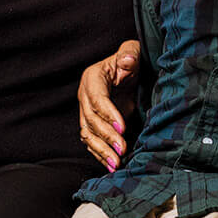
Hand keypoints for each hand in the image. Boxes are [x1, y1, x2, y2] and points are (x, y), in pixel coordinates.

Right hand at [78, 39, 140, 171]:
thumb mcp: (132, 52)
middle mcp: (85, 96)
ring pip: (88, 134)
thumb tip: (126, 61)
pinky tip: (112, 165)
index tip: (122, 126)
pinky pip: (92, 141)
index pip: (97, 99)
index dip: (108, 113)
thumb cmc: (131, 60)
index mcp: (92, 79)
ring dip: (101, 150)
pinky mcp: (93, 124)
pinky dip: (100, 154)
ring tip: (116, 163)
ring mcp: (87, 112)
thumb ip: (129, 54)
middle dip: (106, 136)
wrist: (129, 71)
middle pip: (91, 120)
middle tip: (122, 149)